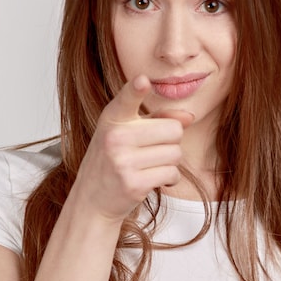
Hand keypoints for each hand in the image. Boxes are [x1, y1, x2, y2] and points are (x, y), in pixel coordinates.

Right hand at [73, 76, 193, 222]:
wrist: (91, 199)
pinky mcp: (133, 184)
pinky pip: (171, 174)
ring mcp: (123, 161)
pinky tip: (155, 180)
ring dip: (170, 163)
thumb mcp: (127, 134)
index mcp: (112, 119)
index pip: (126, 99)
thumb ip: (158, 120)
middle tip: (153, 151)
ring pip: (175, 154)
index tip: (143, 80)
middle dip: (171, 142)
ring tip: (150, 166)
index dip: (135, 89)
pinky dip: (169, 179)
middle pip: (173, 130)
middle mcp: (115, 137)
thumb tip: (189, 116)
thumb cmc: (112, 161)